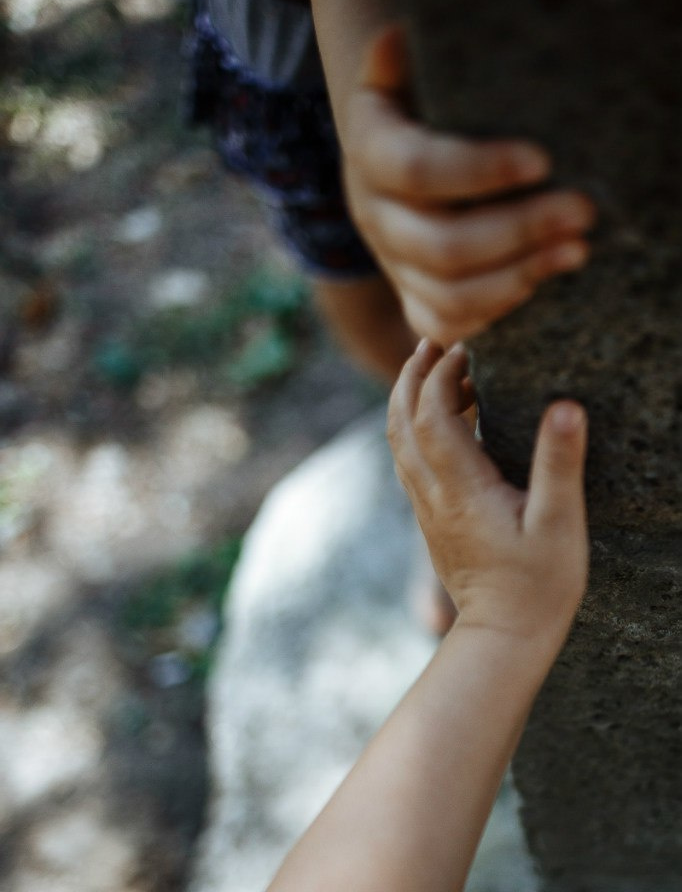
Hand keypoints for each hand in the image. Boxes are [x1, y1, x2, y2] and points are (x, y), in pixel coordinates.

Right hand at [342, 26, 594, 347]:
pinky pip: (446, 324)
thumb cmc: (417, 112)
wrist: (389, 168)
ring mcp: (392, 264)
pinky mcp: (412, 298)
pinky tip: (539, 279)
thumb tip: (394, 34)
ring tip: (577, 249)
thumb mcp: (403, 82)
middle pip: (440, 244)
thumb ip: (398, 65)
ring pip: (448, 293)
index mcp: (371, 153)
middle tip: (583, 210)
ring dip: (519, 275)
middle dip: (519, 230)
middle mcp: (374, 215)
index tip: (543, 160)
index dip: (479, 170)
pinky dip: (496, 308)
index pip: (417, 170)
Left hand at [387, 339, 588, 642]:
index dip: (442, 376)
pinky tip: (445, 422)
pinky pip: (410, 460)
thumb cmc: (538, 585)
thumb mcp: (559, 524)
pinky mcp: (430, 518)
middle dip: (411, 377)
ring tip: (436, 370)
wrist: (502, 637)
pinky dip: (416, 428)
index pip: (433, 415)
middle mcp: (432, 493)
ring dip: (409, 400)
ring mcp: (426, 507)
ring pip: (399, 441)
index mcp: (460, 488)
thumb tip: (565, 406)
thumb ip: (558, 464)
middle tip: (431, 342)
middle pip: (401, 422)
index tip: (465, 348)